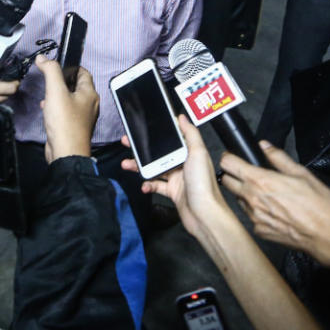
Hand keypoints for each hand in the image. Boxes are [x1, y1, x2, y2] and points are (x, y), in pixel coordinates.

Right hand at [36, 55, 97, 162]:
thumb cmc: (64, 123)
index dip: (70, 67)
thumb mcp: (55, 91)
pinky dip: (57, 108)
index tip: (57, 67)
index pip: (83, 72)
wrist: (65, 152)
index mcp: (90, 94)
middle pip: (76, 85)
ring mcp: (83, 117)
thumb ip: (50, 71)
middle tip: (49, 81)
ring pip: (70, 99)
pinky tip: (47, 110)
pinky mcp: (74, 127)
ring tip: (46, 96)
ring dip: (58, 95)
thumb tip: (43, 58)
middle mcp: (90, 104)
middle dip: (61, 81)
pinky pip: (67, 112)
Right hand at [135, 116, 231, 239]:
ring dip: (140, 166)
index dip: (156, 132)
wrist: (204, 213)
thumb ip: (190, 133)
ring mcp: (177, 178)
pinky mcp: (172, 192)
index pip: (171, 138)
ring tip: (126, 164)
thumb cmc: (202, 182)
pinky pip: (156, 185)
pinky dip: (148, 185)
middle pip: (159, 152)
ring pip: (155, 168)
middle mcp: (184, 164)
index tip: (142, 128)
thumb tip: (181, 116)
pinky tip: (144, 186)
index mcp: (190, 152)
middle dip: (142, 148)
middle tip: (126, 143)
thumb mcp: (198, 153)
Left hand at [219, 142, 329, 267]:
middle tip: (249, 174)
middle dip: (233, 175)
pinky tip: (274, 211)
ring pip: (238, 200)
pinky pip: (250, 216)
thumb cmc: (320, 207)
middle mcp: (252, 199)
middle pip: (226, 181)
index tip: (234, 157)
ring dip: (246, 195)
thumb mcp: (302, 174)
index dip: (229, 157)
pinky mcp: (259, 230)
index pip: (228, 164)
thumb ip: (279, 158)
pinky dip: (257, 212)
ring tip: (268, 195)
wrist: (328, 237)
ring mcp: (253, 217)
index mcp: (261, 181)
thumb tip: (265, 146)